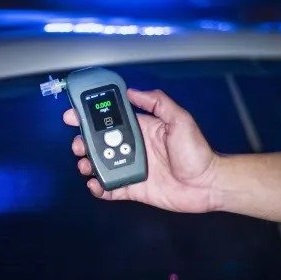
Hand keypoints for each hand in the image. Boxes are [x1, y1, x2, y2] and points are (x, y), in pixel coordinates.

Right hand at [63, 89, 219, 212]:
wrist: (207, 184)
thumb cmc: (197, 151)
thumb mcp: (180, 120)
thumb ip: (158, 103)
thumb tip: (132, 91)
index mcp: (142, 129)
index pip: (112, 119)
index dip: (92, 116)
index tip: (73, 114)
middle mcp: (134, 147)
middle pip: (101, 143)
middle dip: (84, 142)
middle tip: (78, 145)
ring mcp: (132, 168)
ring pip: (101, 165)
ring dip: (88, 164)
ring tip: (85, 165)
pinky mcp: (134, 188)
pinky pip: (111, 188)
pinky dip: (99, 188)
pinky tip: (95, 184)